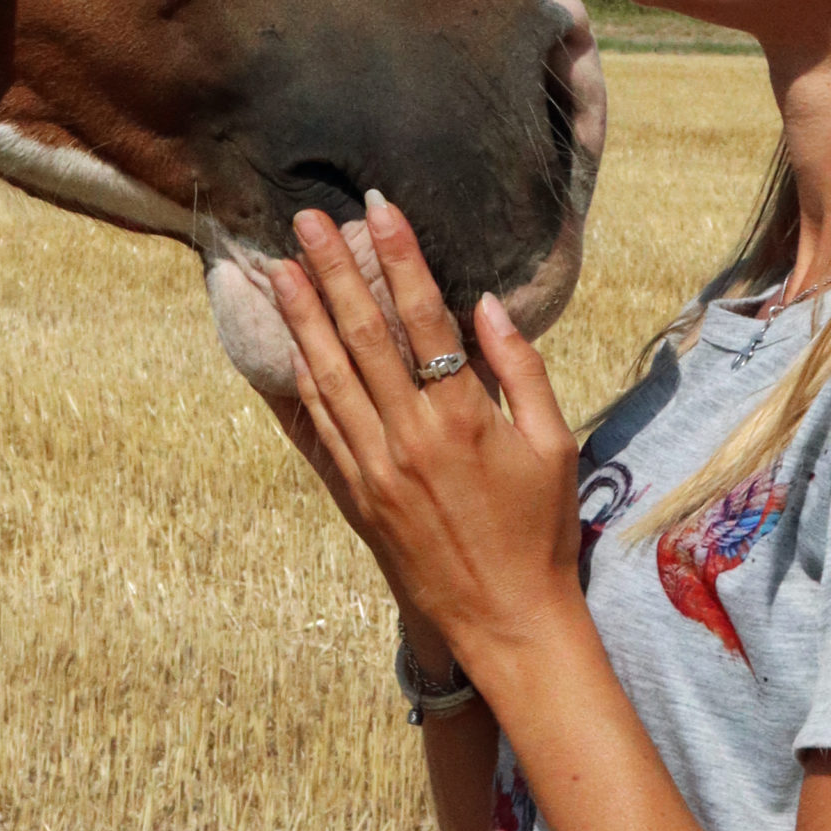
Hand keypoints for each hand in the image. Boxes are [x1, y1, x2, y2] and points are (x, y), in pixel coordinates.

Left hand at [268, 193, 582, 674]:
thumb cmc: (540, 530)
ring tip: (277, 267)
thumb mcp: (553, 444)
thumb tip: (486, 303)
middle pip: (360, 335)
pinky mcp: (355, 495)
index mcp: (462, 417)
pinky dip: (298, 382)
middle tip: (304, 220)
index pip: (423, 317)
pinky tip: (284, 346)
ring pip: (325, 375)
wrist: (506, 622)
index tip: (378, 209)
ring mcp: (374, 467)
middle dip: (331, 270)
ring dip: (300, 317)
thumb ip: (522, 368)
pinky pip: (318, 427)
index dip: (399, 257)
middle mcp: (408, 436)